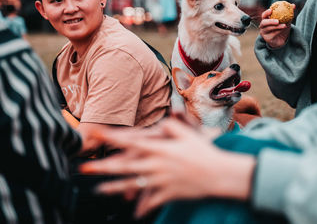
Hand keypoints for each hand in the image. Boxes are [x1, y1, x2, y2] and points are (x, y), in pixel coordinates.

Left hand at [80, 118, 255, 217]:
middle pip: (125, 166)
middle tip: (85, 168)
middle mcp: (156, 164)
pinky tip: (135, 211)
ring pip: (133, 184)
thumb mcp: (189, 133)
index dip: (112, 137)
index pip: (130, 141)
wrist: (219, 173)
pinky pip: (151, 201)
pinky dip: (143, 206)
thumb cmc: (204, 151)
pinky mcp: (168, 193)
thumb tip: (167, 116)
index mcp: (159, 148)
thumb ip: (174, 125)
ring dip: (114, 187)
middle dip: (103, 166)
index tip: (96, 134)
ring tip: (98, 190)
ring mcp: (161, 180)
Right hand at [259, 6, 293, 47]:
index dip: (266, 13)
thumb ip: (289, 12)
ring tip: (284, 25)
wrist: (282, 39)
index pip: (264, 15)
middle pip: (264, 23)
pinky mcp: (267, 39)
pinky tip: (283, 30)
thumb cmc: (282, 27)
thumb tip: (293, 5)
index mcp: (266, 19)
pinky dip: (278, 32)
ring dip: (277, 27)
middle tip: (277, 21)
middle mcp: (263, 26)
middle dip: (270, 21)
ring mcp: (264, 32)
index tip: (271, 10)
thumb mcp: (286, 20)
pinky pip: (273, 34)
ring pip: (269, 29)